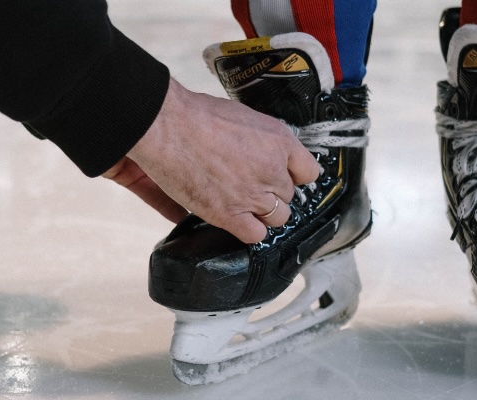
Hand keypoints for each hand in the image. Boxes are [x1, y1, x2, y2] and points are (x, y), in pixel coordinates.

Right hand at [106, 78, 319, 243]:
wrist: (168, 126)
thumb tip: (260, 152)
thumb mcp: (243, 116)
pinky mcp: (230, 214)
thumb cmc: (197, 116)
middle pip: (289, 195)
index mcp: (280, 141)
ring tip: (243, 203)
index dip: (294, 175)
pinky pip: (256, 235)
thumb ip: (260, 139)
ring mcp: (253, 194)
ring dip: (263, 213)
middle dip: (272, 192)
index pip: (308, 171)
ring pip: (277, 217)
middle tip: (250, 186)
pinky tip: (236, 219)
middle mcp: (272, 169)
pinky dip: (249, 230)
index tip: (284, 177)